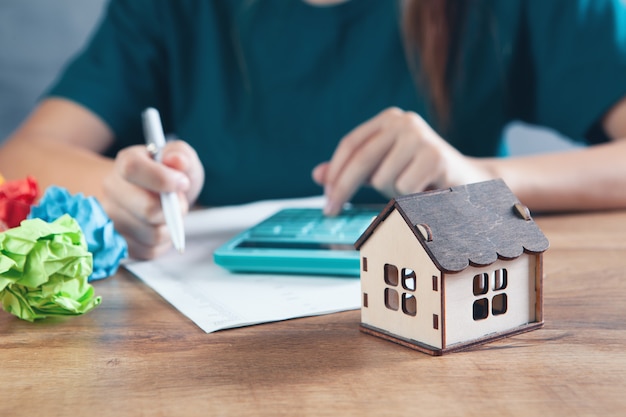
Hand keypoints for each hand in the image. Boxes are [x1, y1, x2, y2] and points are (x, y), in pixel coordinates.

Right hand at [102, 139, 204, 258]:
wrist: (152, 196)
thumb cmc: (168, 176)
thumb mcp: (180, 158)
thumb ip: (180, 154)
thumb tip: (177, 161)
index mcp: (126, 162)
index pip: (132, 169)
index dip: (162, 179)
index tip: (182, 183)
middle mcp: (111, 190)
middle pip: (147, 209)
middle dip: (174, 210)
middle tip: (179, 203)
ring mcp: (110, 219)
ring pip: (151, 234)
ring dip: (170, 228)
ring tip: (169, 215)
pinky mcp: (118, 243)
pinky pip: (149, 251)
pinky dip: (163, 243)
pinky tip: (160, 227)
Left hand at [312, 107, 493, 214]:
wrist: (469, 182)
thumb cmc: (420, 177)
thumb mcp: (383, 170)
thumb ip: (352, 171)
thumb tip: (317, 175)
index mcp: (389, 120)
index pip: (350, 144)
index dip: (334, 172)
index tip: (326, 197)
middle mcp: (404, 122)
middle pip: (360, 160)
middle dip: (342, 189)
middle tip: (330, 211)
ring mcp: (421, 137)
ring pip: (383, 179)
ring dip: (393, 193)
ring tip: (413, 187)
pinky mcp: (435, 156)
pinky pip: (404, 188)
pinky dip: (411, 198)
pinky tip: (426, 190)